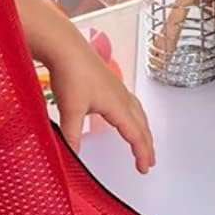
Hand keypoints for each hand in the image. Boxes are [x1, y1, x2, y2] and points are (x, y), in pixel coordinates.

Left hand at [47, 29, 154, 172]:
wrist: (65, 46)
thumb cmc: (71, 73)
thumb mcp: (70, 109)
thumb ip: (72, 135)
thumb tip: (72, 156)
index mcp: (118, 105)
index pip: (135, 134)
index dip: (141, 153)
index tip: (144, 168)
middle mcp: (122, 96)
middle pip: (141, 124)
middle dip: (146, 144)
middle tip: (149, 161)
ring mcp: (116, 88)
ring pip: (137, 112)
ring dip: (143, 128)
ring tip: (144, 140)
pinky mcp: (109, 82)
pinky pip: (130, 102)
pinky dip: (134, 114)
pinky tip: (125, 114)